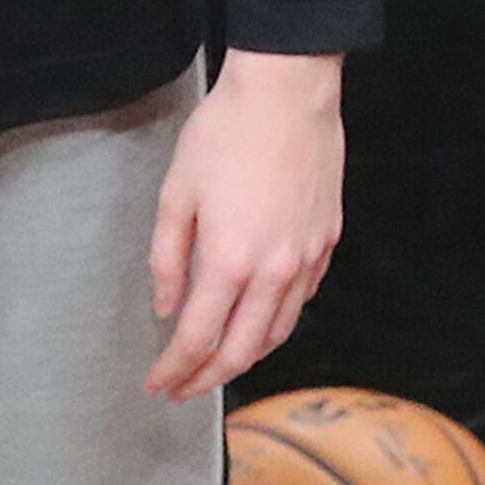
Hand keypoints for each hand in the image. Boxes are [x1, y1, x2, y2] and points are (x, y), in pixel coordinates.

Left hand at [146, 49, 344, 399]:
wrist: (287, 95)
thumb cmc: (227, 133)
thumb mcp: (176, 193)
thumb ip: (168, 258)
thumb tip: (167, 306)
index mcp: (229, 260)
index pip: (197, 338)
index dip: (175, 369)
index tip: (158, 385)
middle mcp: (274, 271)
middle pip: (242, 350)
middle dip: (208, 378)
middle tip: (183, 389)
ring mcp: (306, 260)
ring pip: (278, 332)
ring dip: (246, 356)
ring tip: (220, 362)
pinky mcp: (326, 242)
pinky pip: (301, 299)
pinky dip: (276, 320)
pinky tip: (258, 316)